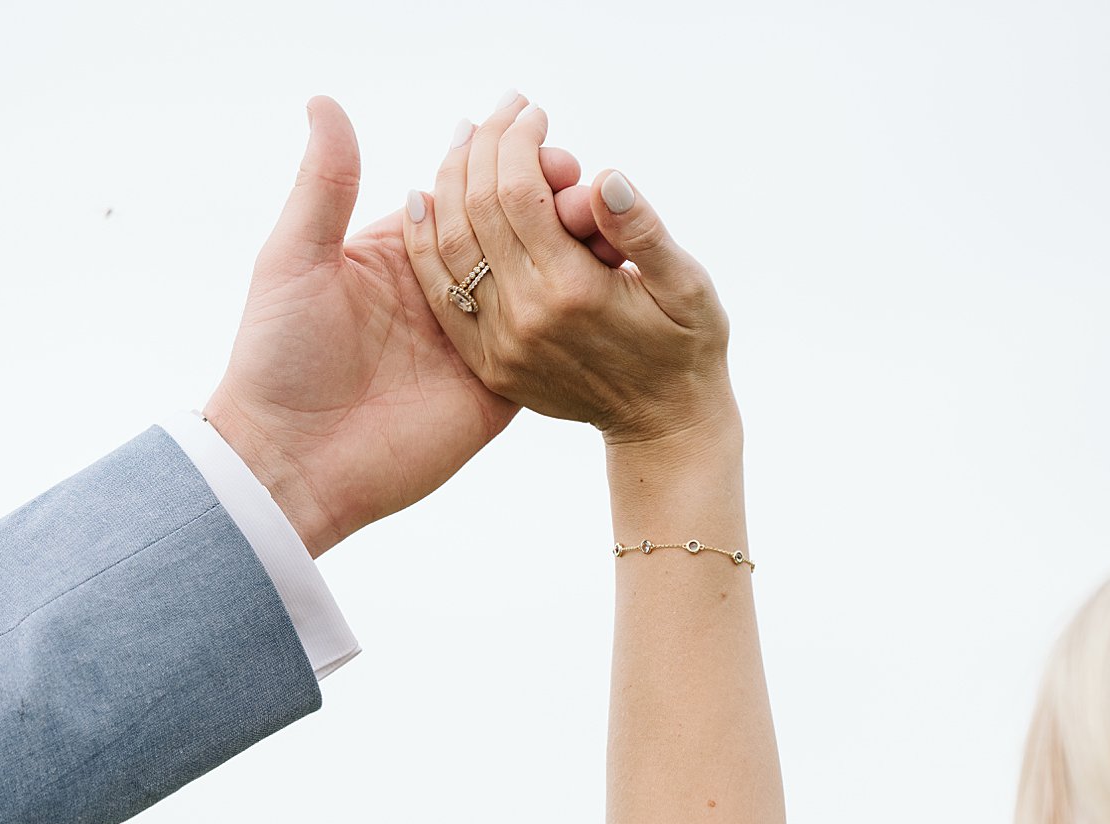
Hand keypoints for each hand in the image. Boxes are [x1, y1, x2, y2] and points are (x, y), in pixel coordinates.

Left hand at [204, 97, 592, 556]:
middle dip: (541, 189)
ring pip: (534, 274)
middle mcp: (440, 289)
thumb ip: (324, 184)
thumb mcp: (294, 260)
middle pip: (506, 226)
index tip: (531, 122)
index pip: (461, 190)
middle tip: (571, 165)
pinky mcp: (497, 384)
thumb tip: (324, 100)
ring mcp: (473, 336)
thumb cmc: (277, 359)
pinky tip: (609, 265)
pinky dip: (576, 301)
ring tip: (595, 205)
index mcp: (397, 252)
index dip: (497, 158)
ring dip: (568, 237)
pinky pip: (544, 336)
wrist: (292, 465)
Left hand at [401, 97, 739, 459]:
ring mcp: (498, 345)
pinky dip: (424, 244)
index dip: (517, 142)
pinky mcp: (487, 363)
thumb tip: (604, 177)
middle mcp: (524, 319)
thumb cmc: (686, 346)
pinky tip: (423, 201)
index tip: (531, 112)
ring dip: (448, 184)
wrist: (662, 426)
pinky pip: (441, 294)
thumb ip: (642, 231)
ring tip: (463, 139)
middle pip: (477, 212)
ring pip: (449, 248)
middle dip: (483, 148)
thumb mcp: (687, 286)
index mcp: (572, 293)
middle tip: (498, 111)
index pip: (519, 194)